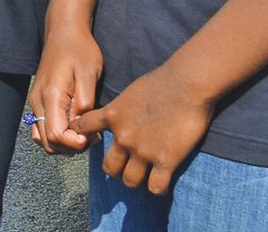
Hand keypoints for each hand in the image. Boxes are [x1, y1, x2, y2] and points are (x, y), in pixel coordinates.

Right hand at [28, 23, 103, 154]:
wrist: (64, 31)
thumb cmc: (80, 50)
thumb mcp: (89, 74)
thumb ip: (85, 103)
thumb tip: (82, 127)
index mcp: (51, 96)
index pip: (56, 135)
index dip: (75, 144)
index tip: (93, 136)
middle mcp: (38, 101)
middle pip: (48, 142)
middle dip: (71, 147)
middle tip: (91, 137)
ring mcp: (35, 101)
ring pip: (42, 138)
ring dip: (63, 144)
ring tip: (83, 135)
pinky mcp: (38, 100)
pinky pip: (41, 127)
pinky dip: (55, 136)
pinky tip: (73, 128)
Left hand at [75, 63, 215, 194]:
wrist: (186, 84)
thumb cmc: (162, 80)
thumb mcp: (131, 92)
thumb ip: (122, 108)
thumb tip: (121, 114)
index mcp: (112, 116)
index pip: (82, 128)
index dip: (81, 136)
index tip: (90, 140)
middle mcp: (124, 137)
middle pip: (109, 168)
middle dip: (116, 170)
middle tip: (127, 167)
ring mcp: (143, 151)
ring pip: (130, 181)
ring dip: (136, 180)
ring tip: (146, 176)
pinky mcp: (166, 160)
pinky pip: (156, 188)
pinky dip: (158, 188)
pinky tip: (163, 180)